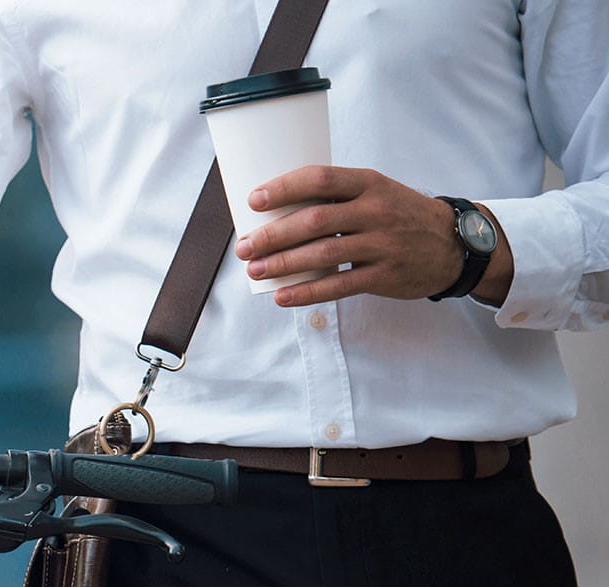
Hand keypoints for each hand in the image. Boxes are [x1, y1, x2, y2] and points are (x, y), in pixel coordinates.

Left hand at [235, 166, 514, 306]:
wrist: (454, 243)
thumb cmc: (399, 214)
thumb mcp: (376, 192)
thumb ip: (336, 197)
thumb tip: (275, 210)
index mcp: (369, 183)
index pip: (321, 178)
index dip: (284, 188)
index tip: (253, 201)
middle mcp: (376, 210)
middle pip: (314, 220)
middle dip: (273, 235)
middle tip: (243, 246)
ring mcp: (382, 244)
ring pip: (323, 253)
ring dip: (283, 264)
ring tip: (254, 270)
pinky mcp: (385, 275)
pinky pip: (339, 286)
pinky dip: (307, 292)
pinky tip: (282, 296)